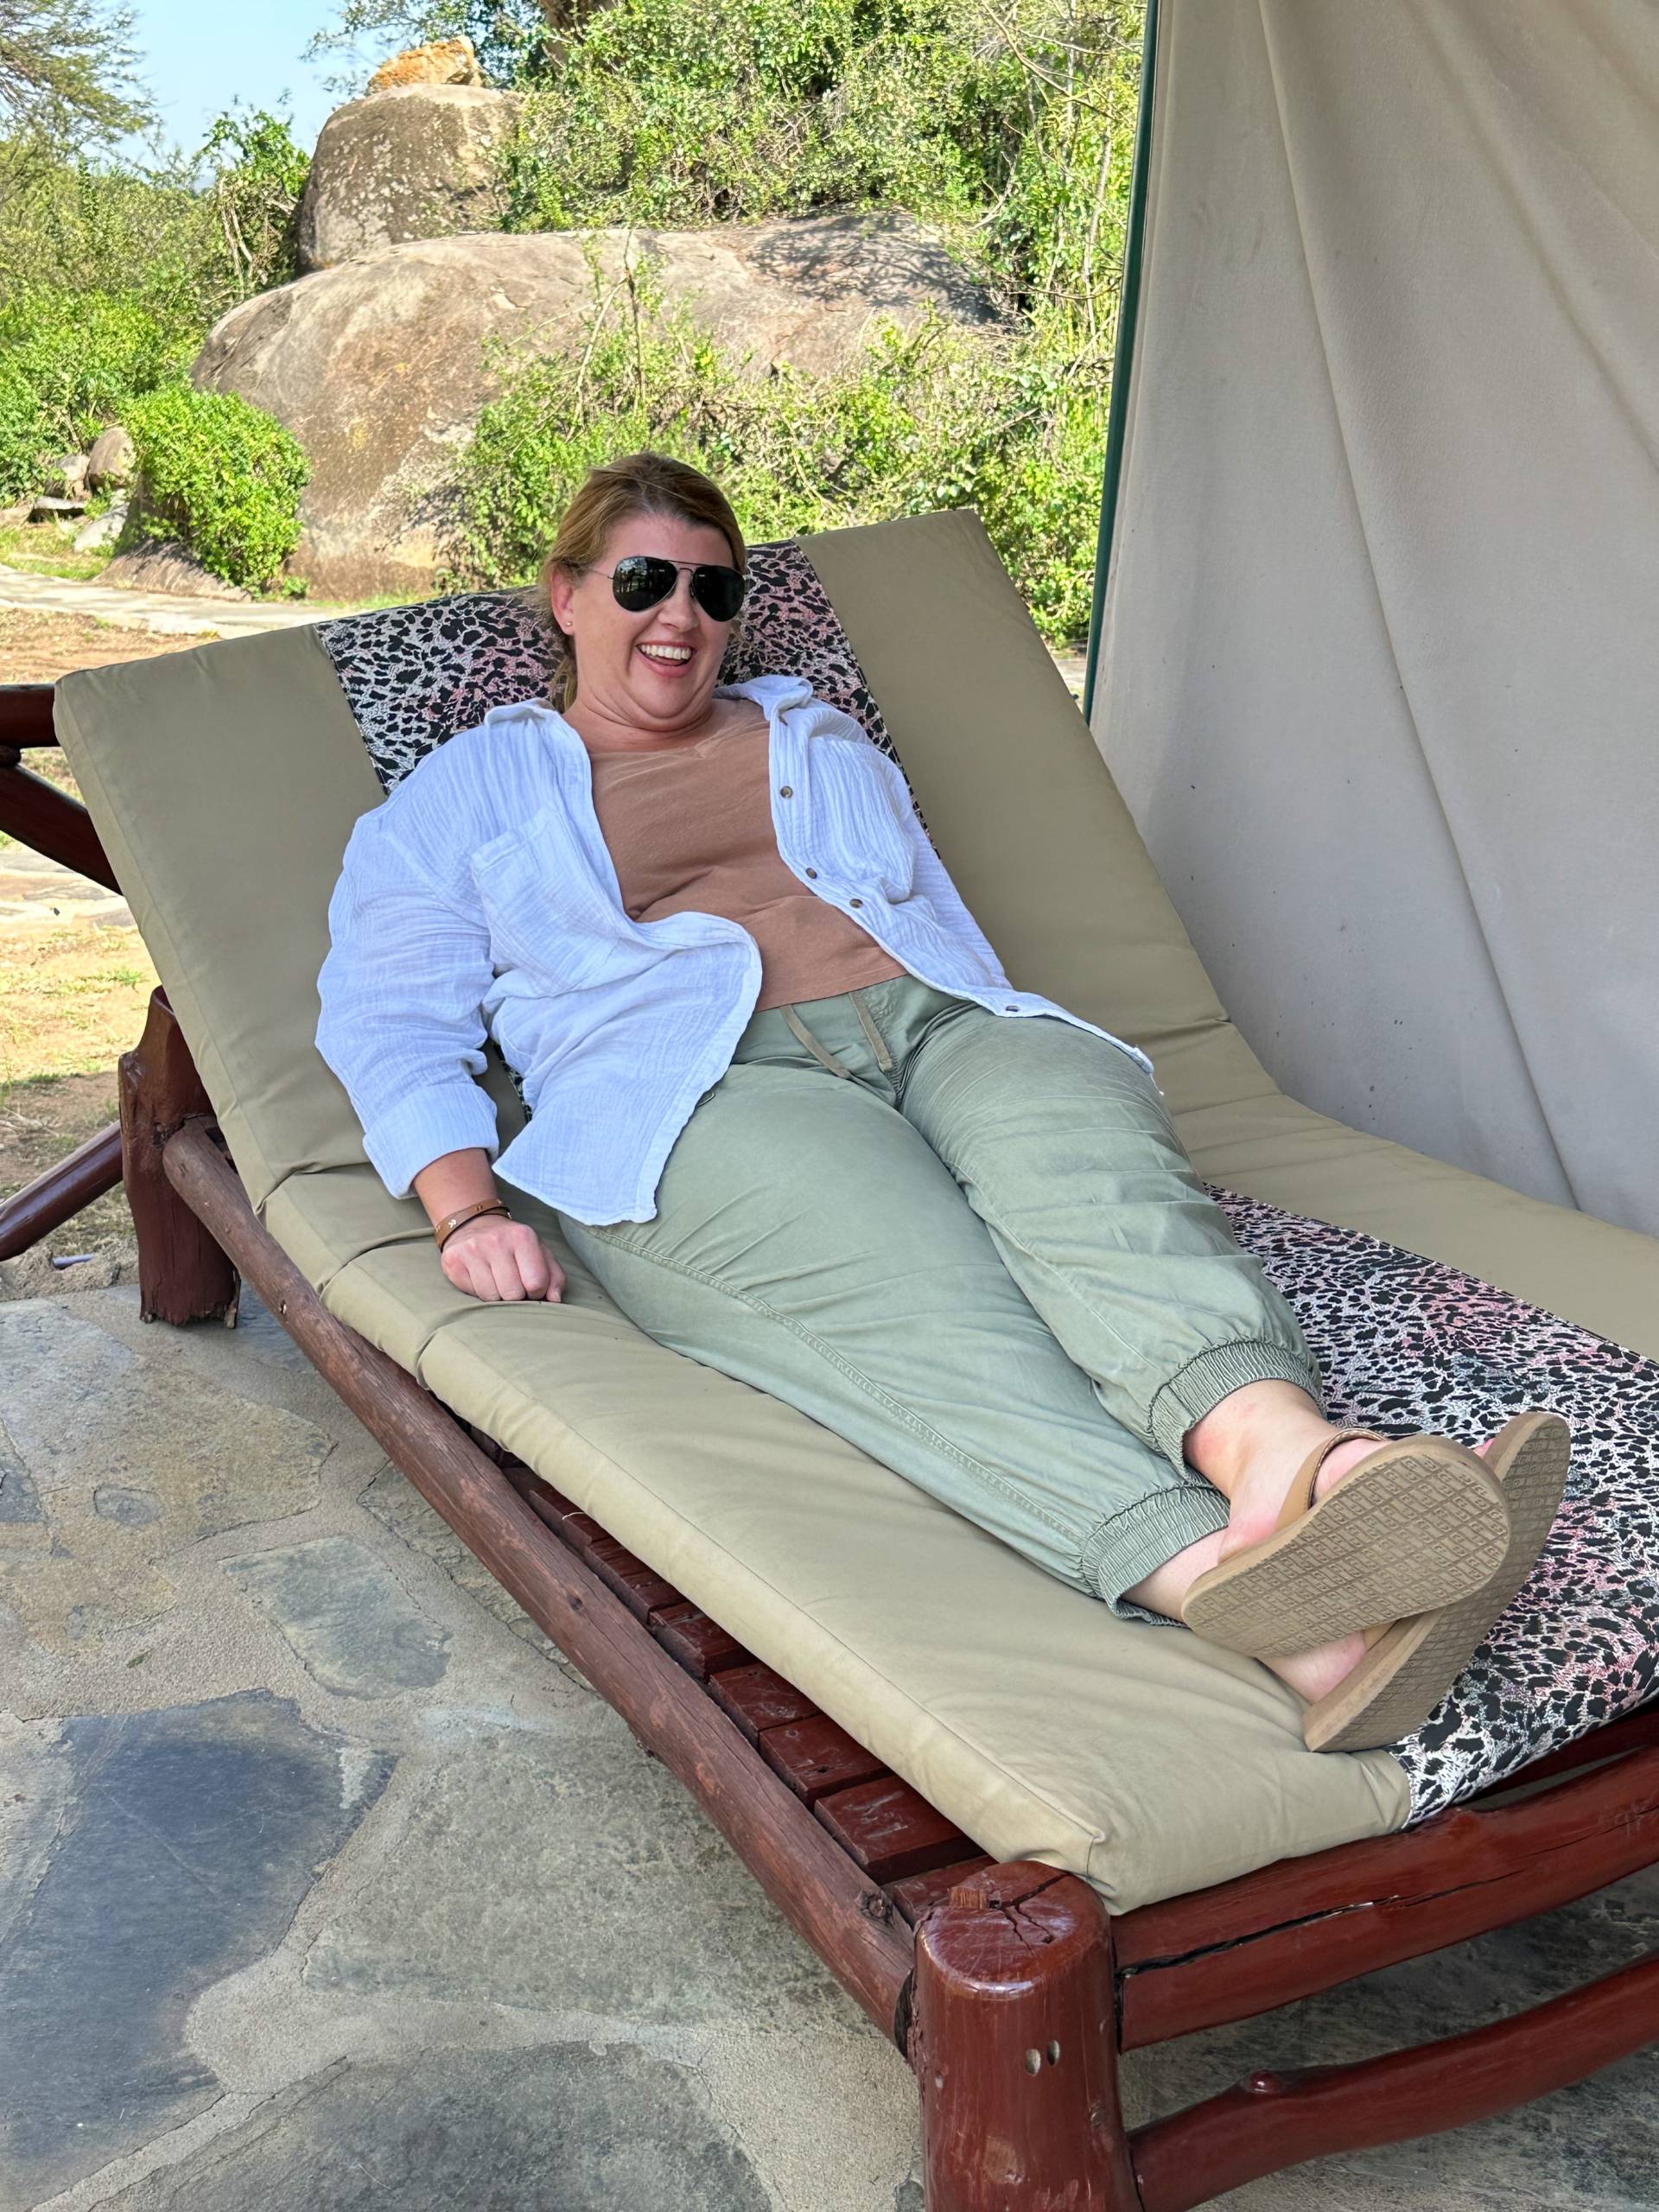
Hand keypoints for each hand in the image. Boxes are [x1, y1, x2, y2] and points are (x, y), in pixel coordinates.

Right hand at [440, 1215, 565, 1303]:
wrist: (474, 1224)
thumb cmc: (512, 1245)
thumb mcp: (539, 1252)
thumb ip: (554, 1276)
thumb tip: (555, 1300)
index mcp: (523, 1237)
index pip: (536, 1282)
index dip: (537, 1293)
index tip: (531, 1287)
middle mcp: (496, 1241)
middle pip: (512, 1293)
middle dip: (516, 1296)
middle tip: (512, 1284)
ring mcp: (472, 1249)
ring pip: (491, 1297)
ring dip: (497, 1296)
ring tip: (496, 1280)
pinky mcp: (453, 1260)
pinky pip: (472, 1293)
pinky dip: (480, 1292)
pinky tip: (481, 1277)